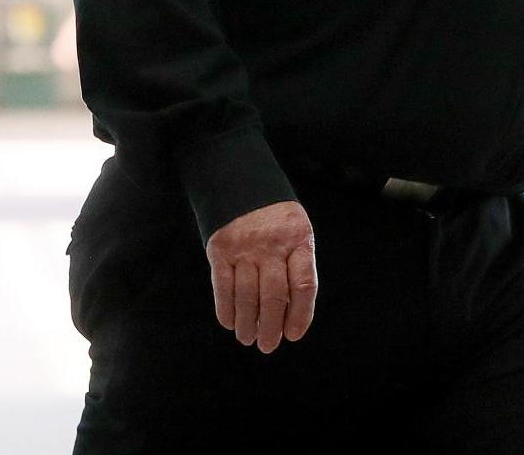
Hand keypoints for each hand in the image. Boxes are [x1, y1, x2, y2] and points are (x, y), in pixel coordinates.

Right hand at [206, 200, 316, 352]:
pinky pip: (223, 287)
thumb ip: (295, 264)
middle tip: (268, 346)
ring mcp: (244, 246)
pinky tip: (230, 323)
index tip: (293, 335)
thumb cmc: (274, 215)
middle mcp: (272, 243)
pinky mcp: (219, 248)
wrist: (239, 177)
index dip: (301, 315)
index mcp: (298, 237)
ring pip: (247, 296)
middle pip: (274, 296)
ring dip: (247, 323)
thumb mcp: (295, 229)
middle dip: (271, 328)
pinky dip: (226, 310)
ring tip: (248, 338)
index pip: (304, 285)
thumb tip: (289, 314)